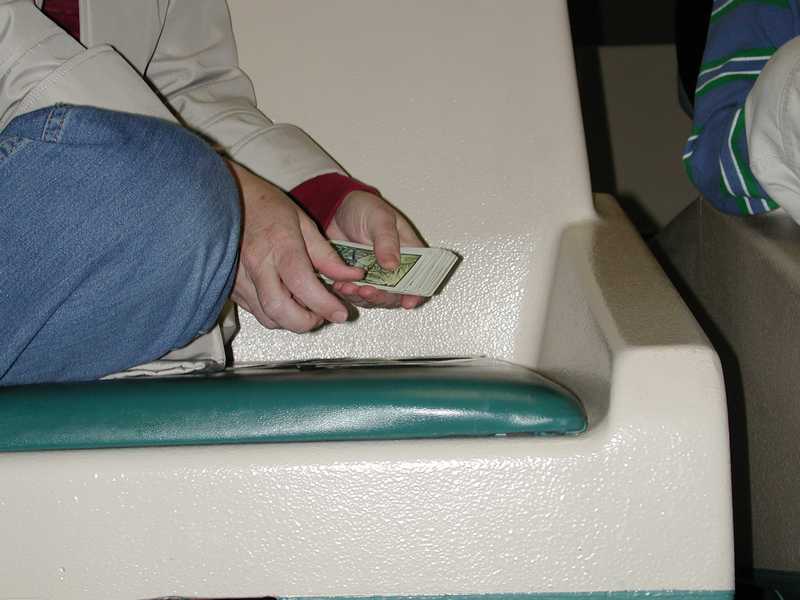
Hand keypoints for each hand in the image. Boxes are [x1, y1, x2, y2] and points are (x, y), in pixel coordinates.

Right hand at [228, 161, 363, 331]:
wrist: (224, 198)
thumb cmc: (266, 206)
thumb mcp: (304, 222)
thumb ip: (327, 255)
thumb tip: (352, 276)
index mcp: (279, 244)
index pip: (302, 283)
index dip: (323, 304)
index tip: (340, 313)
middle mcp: (256, 263)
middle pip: (279, 309)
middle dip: (305, 322)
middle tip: (322, 316)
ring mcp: (239, 276)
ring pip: (266, 317)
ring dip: (290, 321)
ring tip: (306, 308)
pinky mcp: (231, 286)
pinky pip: (255, 311)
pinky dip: (275, 313)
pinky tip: (287, 300)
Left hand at [326, 190, 424, 308]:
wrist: (334, 209)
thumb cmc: (364, 208)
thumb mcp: (379, 218)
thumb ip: (386, 241)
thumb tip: (393, 265)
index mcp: (410, 253)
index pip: (421, 279)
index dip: (417, 293)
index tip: (407, 301)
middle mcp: (394, 268)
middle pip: (396, 295)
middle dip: (382, 297)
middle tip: (367, 290)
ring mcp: (375, 276)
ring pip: (374, 298)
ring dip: (363, 298)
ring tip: (349, 287)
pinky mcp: (356, 279)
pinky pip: (355, 295)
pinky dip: (349, 294)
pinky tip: (340, 286)